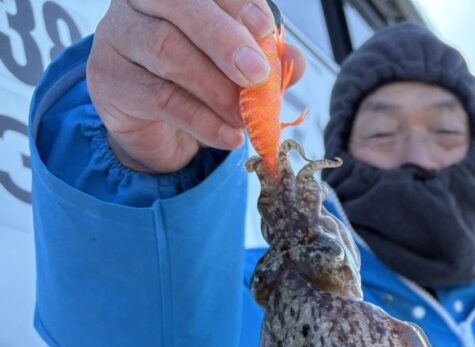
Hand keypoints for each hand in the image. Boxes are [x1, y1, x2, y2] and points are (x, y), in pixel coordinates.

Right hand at [87, 0, 306, 173]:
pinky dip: (202, 120)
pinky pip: (159, 97)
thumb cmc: (200, 80)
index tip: (266, 31)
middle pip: (179, 4)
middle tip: (257, 75)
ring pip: (166, 50)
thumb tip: (295, 63)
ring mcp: (118, 35)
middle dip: (224, 39)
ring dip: (216, 88)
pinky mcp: (109, 79)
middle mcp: (141, 0)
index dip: (238, 4)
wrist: (156, 125)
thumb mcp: (239, 67)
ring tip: (245, 116)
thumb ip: (267, 58)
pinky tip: (229, 135)